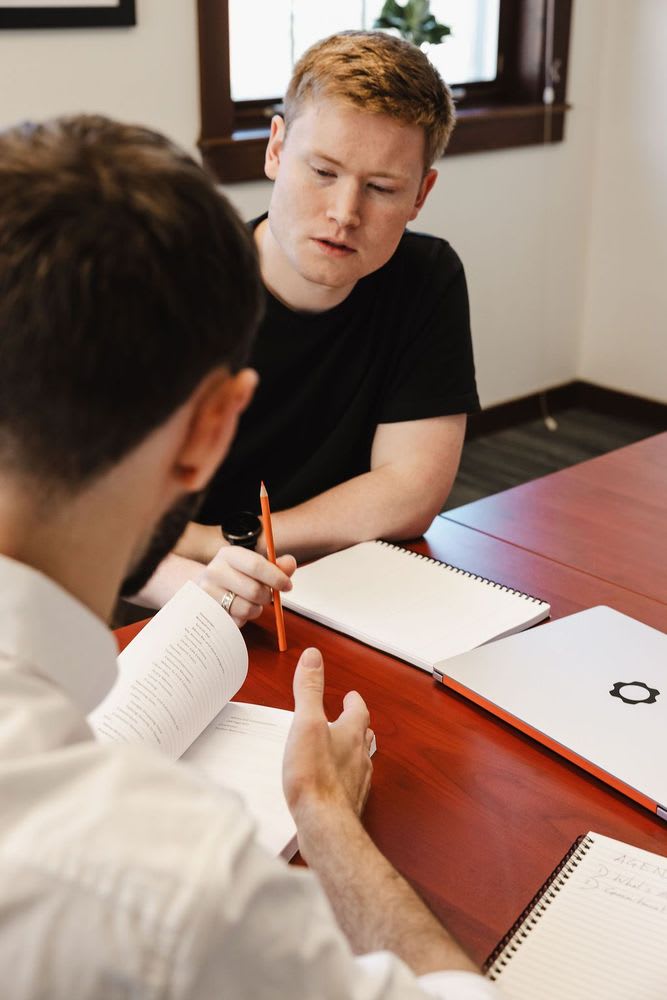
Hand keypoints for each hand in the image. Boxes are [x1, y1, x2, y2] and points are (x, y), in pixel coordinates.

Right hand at [195, 545, 295, 627]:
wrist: (200, 589)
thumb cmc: (233, 576)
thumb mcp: (251, 565)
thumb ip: (275, 565)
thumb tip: (290, 564)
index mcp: (228, 555)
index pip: (256, 565)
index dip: (276, 577)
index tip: (287, 585)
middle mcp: (215, 571)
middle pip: (254, 590)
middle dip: (268, 597)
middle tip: (268, 596)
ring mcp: (208, 593)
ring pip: (247, 609)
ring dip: (256, 609)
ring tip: (250, 602)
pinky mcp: (208, 613)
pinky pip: (237, 622)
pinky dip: (243, 619)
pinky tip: (236, 610)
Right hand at [283, 648, 373, 825]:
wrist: (324, 824)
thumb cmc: (315, 776)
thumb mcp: (306, 723)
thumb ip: (310, 689)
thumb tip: (313, 657)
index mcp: (350, 733)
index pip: (358, 711)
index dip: (354, 702)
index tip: (351, 696)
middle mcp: (359, 756)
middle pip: (364, 735)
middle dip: (358, 725)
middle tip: (352, 719)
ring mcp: (356, 781)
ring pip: (360, 760)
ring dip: (353, 751)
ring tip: (344, 749)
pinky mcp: (348, 803)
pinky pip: (351, 784)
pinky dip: (344, 777)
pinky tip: (333, 782)